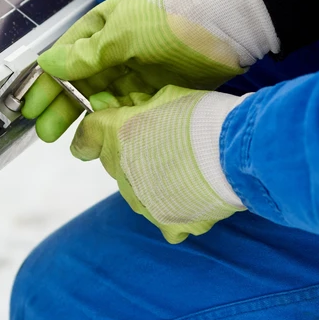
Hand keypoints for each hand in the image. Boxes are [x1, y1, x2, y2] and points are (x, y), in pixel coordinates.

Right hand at [23, 0, 277, 141]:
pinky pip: (127, 110)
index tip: (31, 108)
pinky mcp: (157, 89)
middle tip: (47, 133)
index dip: (47, 83)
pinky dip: (114, 124)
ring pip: (102, 100)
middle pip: (81, 83)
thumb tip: (47, 65)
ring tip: (75, 145)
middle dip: (62, 107)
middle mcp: (115, 49)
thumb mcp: (122, 34)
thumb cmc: (170, 20)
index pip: (65, 57)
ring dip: (87, 120)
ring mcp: (136, 70)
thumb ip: (85, 55)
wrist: (228, 26)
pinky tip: (104, 139)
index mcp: (102, 26)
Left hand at [72, 85, 245, 243]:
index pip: (86, 140)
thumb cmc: (200, 116)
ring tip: (192, 170)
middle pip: (119, 167)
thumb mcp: (165, 95)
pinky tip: (198, 196)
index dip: (98, 134)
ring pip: (142, 194)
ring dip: (158, 184)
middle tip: (172, 146)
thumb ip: (139, 106)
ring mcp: (143, 203)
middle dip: (137, 157)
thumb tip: (128, 107)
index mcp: (114, 137)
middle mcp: (120, 174)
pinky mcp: (169, 224)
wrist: (232, 152)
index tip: (115, 130)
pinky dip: (180, 212)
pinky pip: (168, 222)